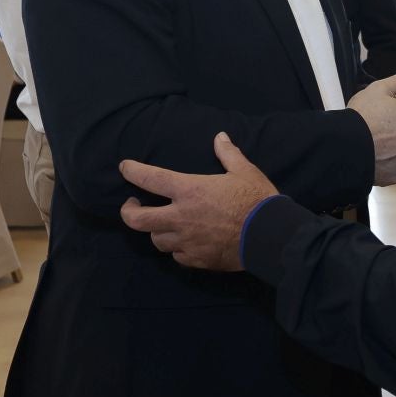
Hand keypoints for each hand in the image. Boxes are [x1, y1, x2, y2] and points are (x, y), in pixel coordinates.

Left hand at [119, 133, 276, 270]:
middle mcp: (181, 217)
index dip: (133, 171)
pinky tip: (185, 243)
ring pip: (156, 240)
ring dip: (157, 231)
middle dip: (128, 212)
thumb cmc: (256, 199)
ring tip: (163, 225)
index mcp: (190, 190)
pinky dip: (177, 248)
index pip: (150, 178)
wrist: (270, 236)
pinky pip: (176, 256)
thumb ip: (228, 154)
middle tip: (132, 206)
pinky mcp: (196, 259)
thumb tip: (220, 137)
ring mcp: (186, 241)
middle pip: (137, 220)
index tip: (124, 167)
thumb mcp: (244, 171)